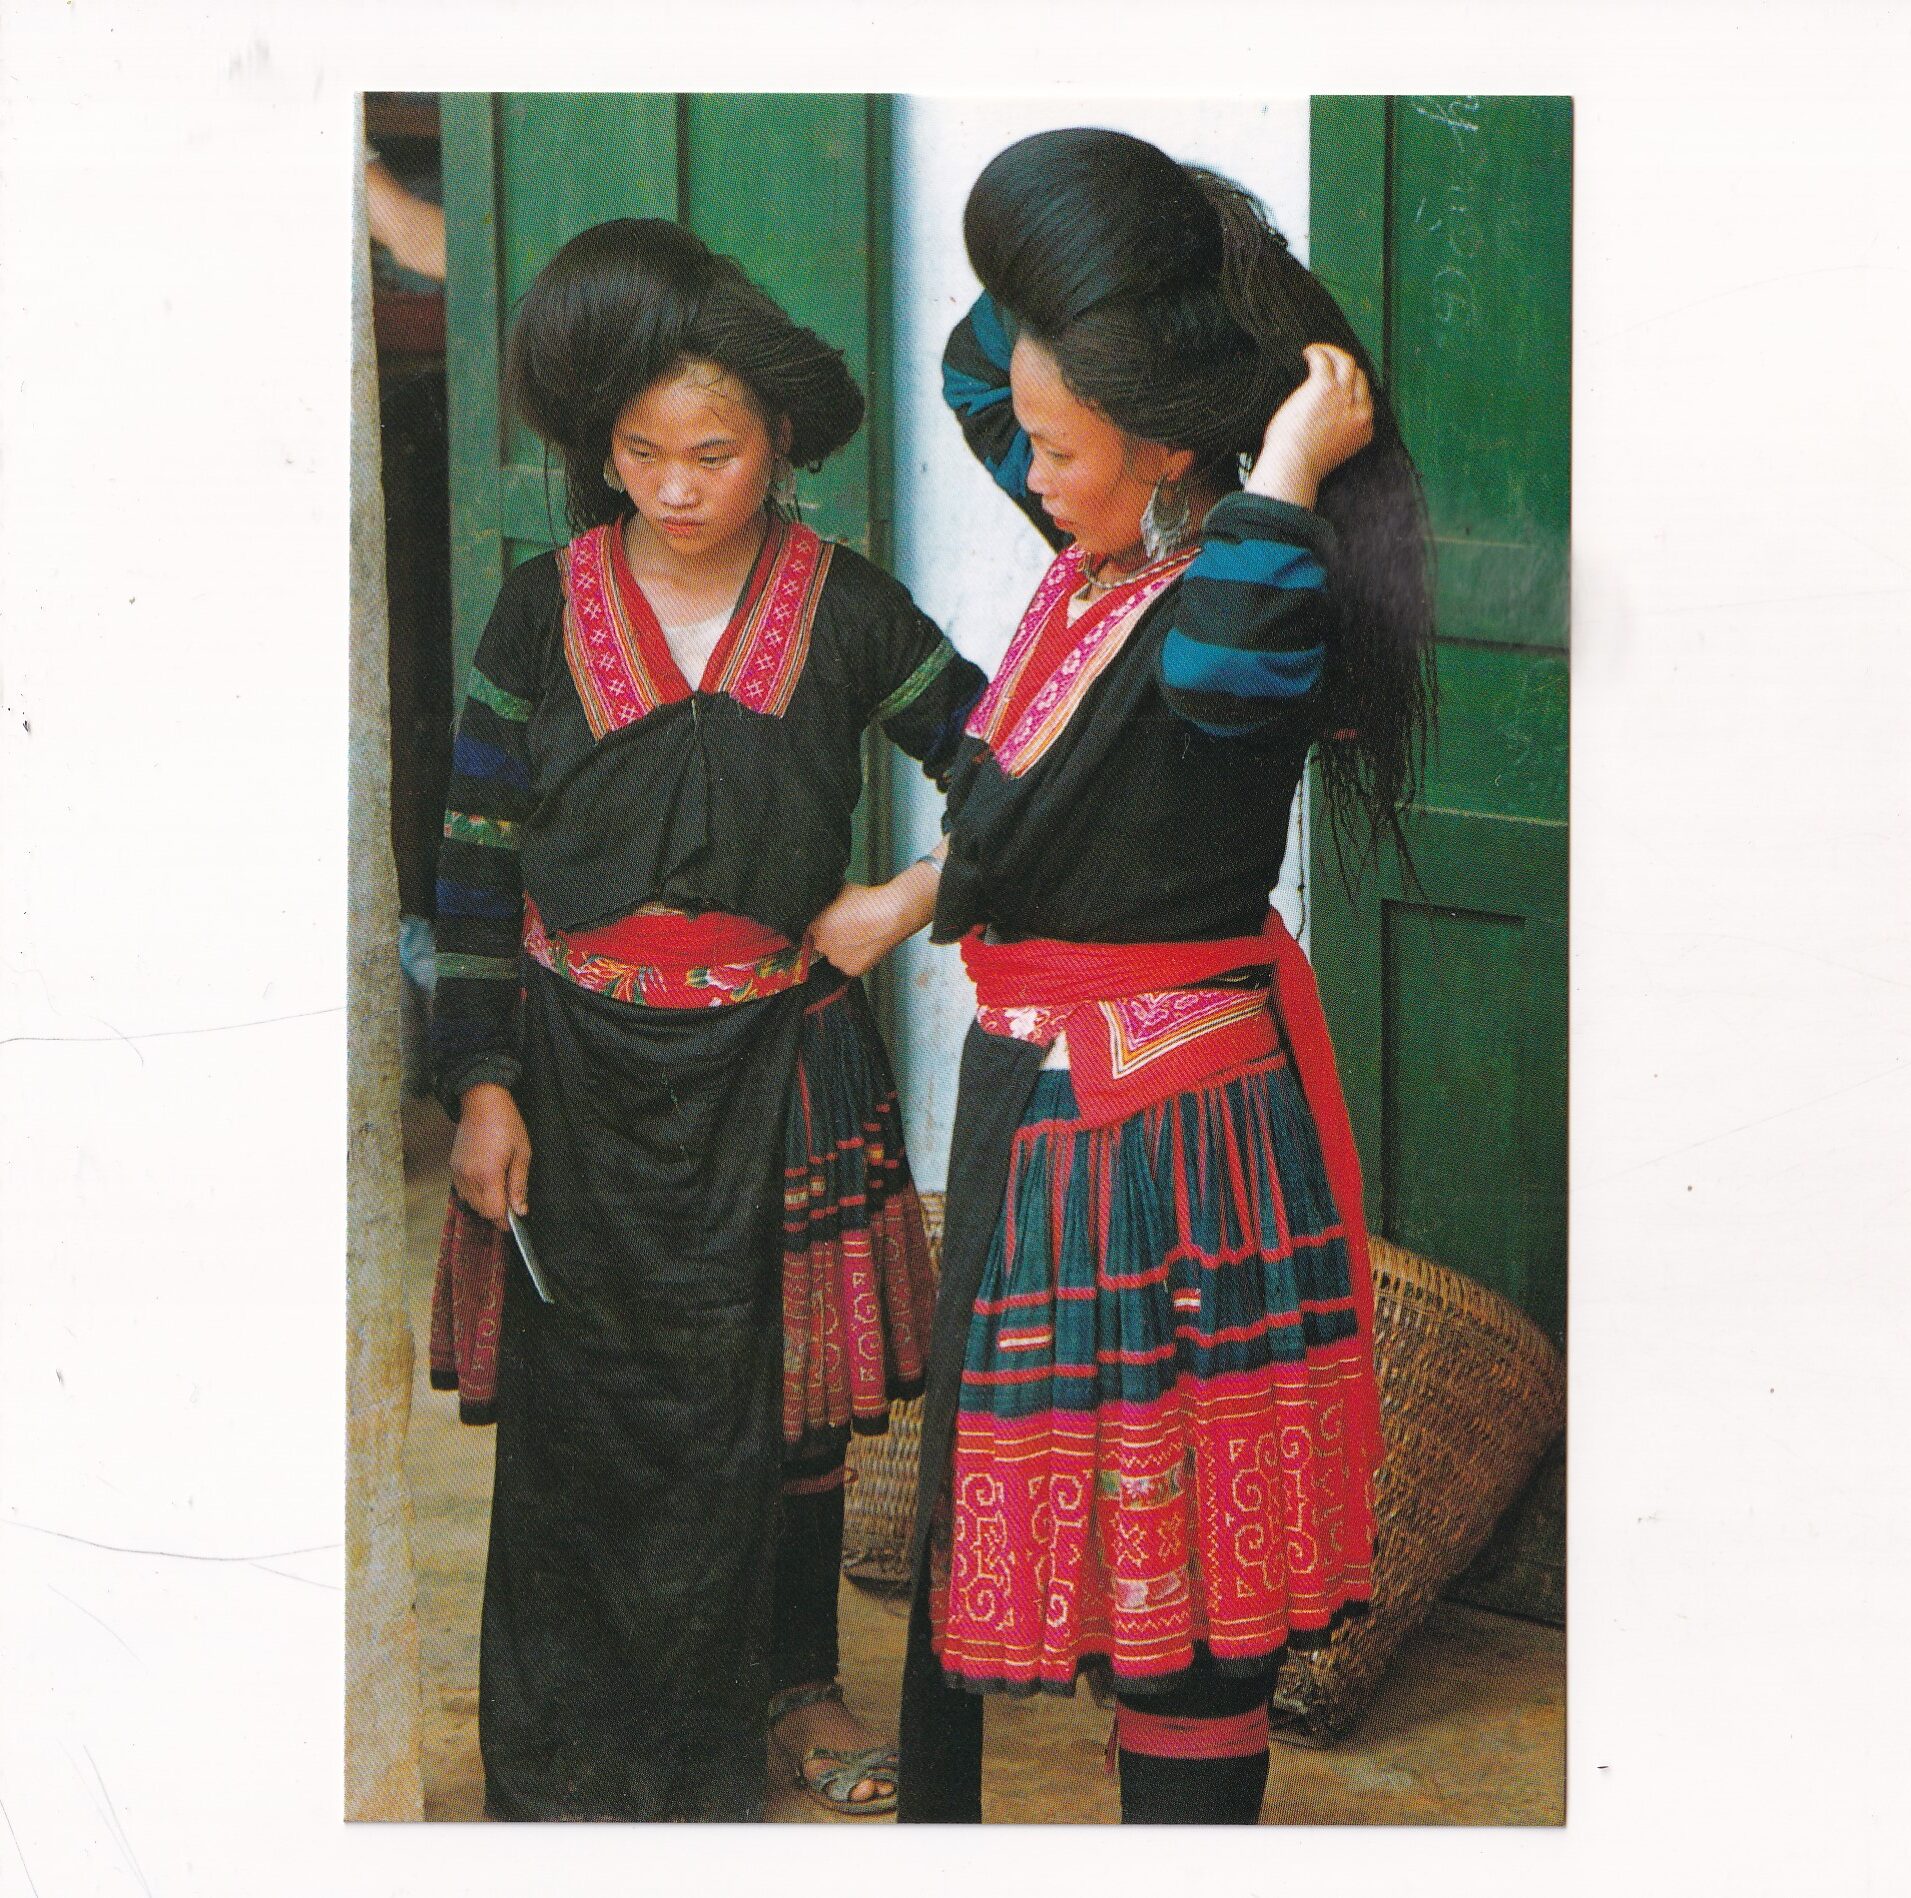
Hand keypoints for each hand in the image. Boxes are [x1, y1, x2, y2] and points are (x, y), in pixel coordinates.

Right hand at [450, 1083, 531, 1228]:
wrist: (481, 1101)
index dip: (505, 1221)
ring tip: (501, 1194)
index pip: (494, 1212)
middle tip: (512, 1208)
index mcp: (488, 1175)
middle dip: (497, 1214)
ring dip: (485, 1205)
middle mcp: (469, 1177)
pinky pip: (462, 1192)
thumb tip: (520, 1210)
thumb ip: (519, 1185)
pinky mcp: (453, 1167)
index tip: (515, 1223)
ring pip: (470, 1203)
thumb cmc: (506, 1124)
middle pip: (481, 1211)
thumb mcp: (522, 1154)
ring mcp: (458, 1173)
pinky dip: (474, 1195)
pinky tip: (487, 1185)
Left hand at [807, 861, 938, 977]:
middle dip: (832, 939)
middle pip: (822, 945)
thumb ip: (829, 903)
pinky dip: (855, 959)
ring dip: (843, 951)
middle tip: (848, 932)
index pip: (811, 931)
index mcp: (817, 927)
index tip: (832, 926)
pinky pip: (849, 966)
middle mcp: (824, 945)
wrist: (893, 914)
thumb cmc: (871, 902)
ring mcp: (838, 960)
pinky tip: (865, 946)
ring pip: (835, 957)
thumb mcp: (841, 893)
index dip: (823, 928)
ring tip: (860, 938)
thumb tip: (827, 905)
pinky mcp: (852, 970)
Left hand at [1245, 343, 1374, 509]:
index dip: (1352, 389)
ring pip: (1347, 362)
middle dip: (1346, 369)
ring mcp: (1343, 397)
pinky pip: (1324, 359)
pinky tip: (1308, 352)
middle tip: (1330, 363)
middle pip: (1360, 378)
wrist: (1294, 467)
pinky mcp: (1324, 386)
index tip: (1339, 385)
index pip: (1366, 400)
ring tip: (1318, 352)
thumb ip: (1337, 434)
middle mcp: (1359, 411)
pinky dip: (1317, 352)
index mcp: (1363, 430)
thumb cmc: (1302, 466)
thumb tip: (1323, 418)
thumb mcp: (1331, 452)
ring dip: (1333, 353)